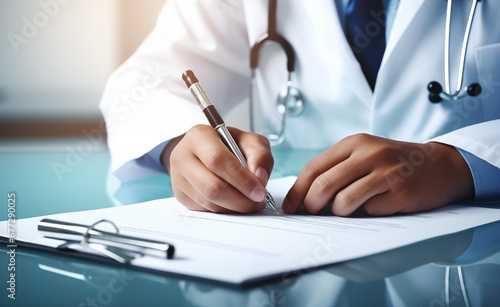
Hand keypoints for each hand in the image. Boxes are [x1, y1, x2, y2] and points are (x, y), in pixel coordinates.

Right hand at [162, 125, 273, 212]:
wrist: (205, 151)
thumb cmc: (228, 145)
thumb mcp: (248, 141)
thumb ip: (260, 155)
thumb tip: (259, 177)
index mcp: (199, 136)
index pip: (218, 160)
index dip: (241, 179)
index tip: (259, 191)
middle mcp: (183, 156)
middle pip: (212, 187)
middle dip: (240, 199)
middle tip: (257, 201)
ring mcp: (178, 178)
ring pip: (209, 202)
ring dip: (235, 207)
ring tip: (250, 202)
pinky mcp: (181, 195)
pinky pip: (206, 210)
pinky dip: (225, 210)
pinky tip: (235, 202)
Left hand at [283, 134, 473, 215]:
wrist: (439, 165)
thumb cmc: (393, 163)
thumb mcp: (364, 155)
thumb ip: (336, 170)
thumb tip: (305, 198)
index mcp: (353, 143)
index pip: (313, 168)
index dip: (297, 191)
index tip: (291, 207)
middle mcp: (368, 153)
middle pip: (323, 185)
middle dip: (311, 206)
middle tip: (313, 215)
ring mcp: (386, 171)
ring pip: (343, 202)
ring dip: (339, 213)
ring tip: (349, 210)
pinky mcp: (401, 191)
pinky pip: (370, 211)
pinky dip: (367, 214)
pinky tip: (377, 206)